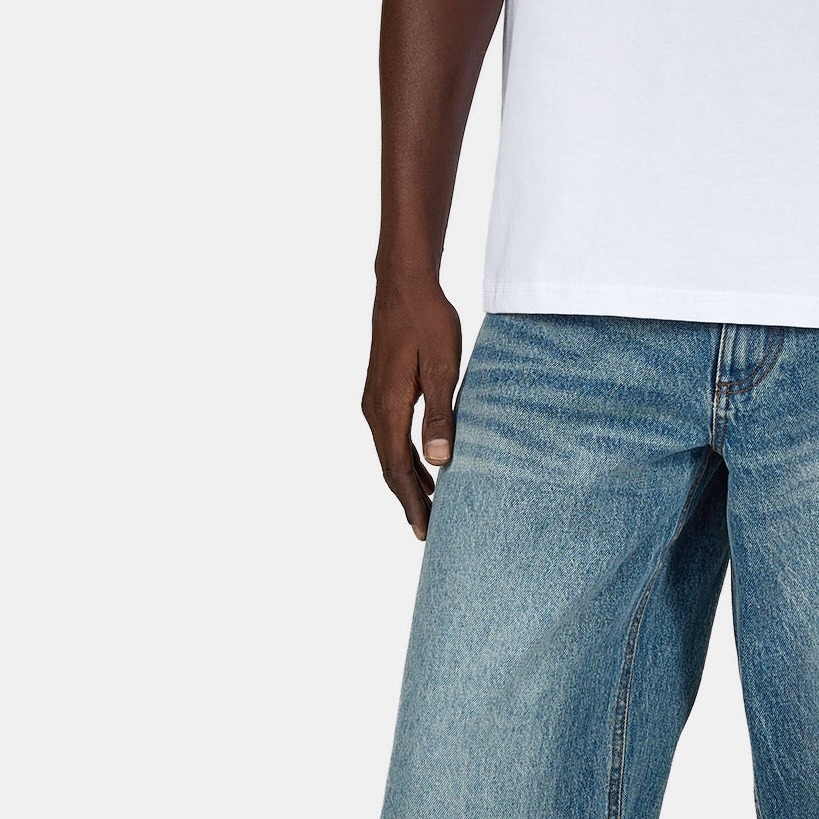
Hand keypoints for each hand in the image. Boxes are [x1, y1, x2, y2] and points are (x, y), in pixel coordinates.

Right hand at [361, 271, 461, 539]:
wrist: (404, 285)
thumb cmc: (428, 322)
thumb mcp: (444, 368)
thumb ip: (441, 416)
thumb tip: (440, 460)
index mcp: (388, 408)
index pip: (398, 469)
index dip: (412, 503)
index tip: (426, 532)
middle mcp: (374, 409)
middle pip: (389, 468)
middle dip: (408, 501)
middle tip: (428, 532)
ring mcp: (374, 400)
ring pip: (389, 453)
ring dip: (407, 482)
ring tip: (428, 507)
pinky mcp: (382, 391)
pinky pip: (390, 437)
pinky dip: (405, 459)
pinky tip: (424, 466)